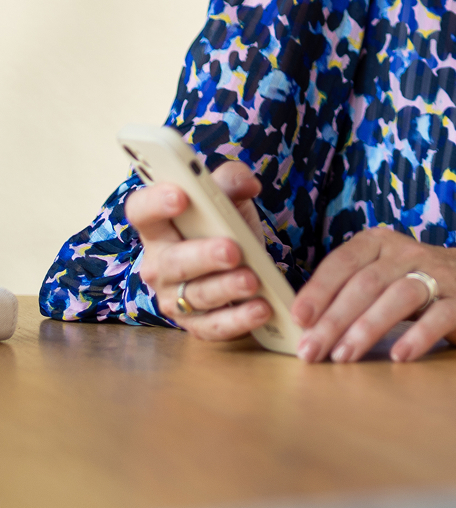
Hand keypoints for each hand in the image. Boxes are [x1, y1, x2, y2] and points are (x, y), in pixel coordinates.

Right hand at [128, 161, 271, 341]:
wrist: (241, 262)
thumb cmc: (225, 225)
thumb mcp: (230, 198)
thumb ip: (232, 181)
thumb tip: (248, 183)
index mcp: (159, 227)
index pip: (141, 210)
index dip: (155, 202)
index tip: (180, 196)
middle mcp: (159, 264)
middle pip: (172, 261)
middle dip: (203, 255)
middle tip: (232, 250)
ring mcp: (173, 297)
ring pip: (196, 295)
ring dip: (226, 288)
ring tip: (253, 280)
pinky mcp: (196, 324)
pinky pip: (214, 325)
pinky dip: (238, 319)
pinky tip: (261, 308)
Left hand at [291, 229, 455, 363]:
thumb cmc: (424, 285)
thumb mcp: (386, 275)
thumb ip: (351, 291)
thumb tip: (302, 327)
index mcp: (383, 244)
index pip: (344, 262)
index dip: (319, 289)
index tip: (298, 318)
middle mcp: (410, 254)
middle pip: (366, 284)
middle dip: (334, 319)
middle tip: (311, 351)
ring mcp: (439, 276)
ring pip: (399, 297)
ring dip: (368, 328)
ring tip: (344, 356)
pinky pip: (439, 317)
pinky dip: (418, 336)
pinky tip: (400, 357)